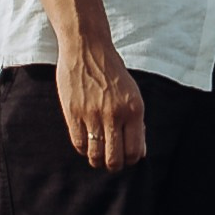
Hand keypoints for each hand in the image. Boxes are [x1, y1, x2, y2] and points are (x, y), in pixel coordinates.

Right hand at [56, 40, 146, 170]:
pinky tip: (87, 142)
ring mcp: (92, 115)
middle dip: (115, 166)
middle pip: (115, 159)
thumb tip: (140, 151)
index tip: (127, 158)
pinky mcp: (73, 113)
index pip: (135, 151)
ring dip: (98, 160)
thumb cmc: (112, 71)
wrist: (87, 48)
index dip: (131, 160)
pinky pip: (79, 144)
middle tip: (112, 162)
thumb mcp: (132, 94)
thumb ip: (136, 122)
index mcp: (134, 109)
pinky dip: (84, 148)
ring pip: (95, 155)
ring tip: (99, 156)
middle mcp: (114, 114)